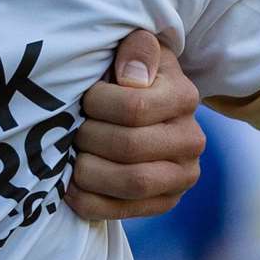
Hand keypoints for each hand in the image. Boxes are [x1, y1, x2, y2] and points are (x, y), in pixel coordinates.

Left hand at [67, 29, 204, 220]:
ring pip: (130, 182)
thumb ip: (136, 48)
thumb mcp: (133, 48)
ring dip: (87, 169)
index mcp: (183, 97)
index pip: (133, 107)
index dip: (97, 102)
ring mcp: (181, 176)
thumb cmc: (125, 72)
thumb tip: (132, 75)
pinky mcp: (164, 202)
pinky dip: (87, 200)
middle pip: (128, 146)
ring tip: (69, 154)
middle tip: (72, 127)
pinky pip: (121, 212)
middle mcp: (191, 140)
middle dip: (87, 136)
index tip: (85, 96)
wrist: (140, 107)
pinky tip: (69, 184)